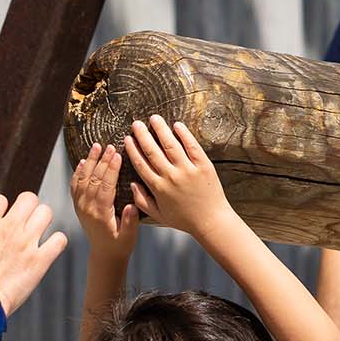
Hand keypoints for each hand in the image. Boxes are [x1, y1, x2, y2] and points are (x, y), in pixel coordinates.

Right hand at [0, 191, 67, 316]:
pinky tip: (49, 249)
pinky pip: (60, 240)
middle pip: (29, 198)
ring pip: (46, 212)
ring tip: (37, 232)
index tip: (0, 218)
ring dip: (42, 221)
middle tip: (24, 220)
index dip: (1, 208)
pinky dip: (57, 243)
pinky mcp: (40, 260)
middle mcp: (8, 227)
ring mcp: (26, 242)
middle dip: (27, 207)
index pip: (0, 199)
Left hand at [70, 144, 139, 259]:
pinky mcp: (78, 206)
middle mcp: (88, 208)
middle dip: (102, 161)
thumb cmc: (120, 245)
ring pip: (83, 179)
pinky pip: (75, 186)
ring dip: (89, 161)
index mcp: (101, 214)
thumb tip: (131, 205)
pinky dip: (78, 172)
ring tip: (96, 146)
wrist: (104, 254)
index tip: (117, 155)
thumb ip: (130, 222)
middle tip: (109, 146)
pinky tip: (82, 161)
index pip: (106, 187)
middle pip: (94, 179)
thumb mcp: (129, 237)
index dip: (111, 170)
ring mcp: (80, 206)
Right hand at [124, 116, 231, 238]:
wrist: (211, 221)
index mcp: (158, 187)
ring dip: (161, 129)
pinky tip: (177, 125)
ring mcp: (188, 170)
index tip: (128, 139)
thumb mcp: (159, 214)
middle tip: (136, 124)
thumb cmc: (185, 219)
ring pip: (170, 145)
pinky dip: (184, 135)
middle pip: (152, 151)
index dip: (132, 149)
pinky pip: (192, 147)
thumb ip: (142, 200)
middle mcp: (171, 176)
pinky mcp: (204, 166)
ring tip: (154, 118)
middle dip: (142, 135)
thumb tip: (132, 184)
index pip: (141, 164)